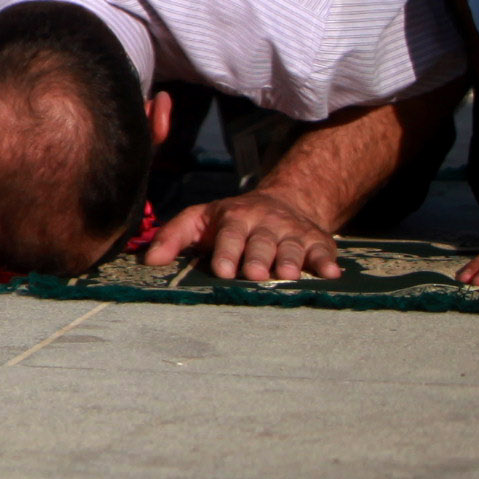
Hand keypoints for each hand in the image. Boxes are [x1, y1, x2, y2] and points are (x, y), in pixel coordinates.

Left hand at [150, 190, 338, 282]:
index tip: (223, 270)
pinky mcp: (319, 242)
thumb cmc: (233, 219)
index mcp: (234, 217)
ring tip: (288, 276)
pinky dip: (327, 263)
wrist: (284, 202)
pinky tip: (331, 274)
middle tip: (255, 274)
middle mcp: (265, 223)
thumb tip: (148, 261)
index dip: (226, 252)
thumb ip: (173, 236)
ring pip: (292, 248)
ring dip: (291, 261)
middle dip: (258, 257)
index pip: (229, 235)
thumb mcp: (200, 219)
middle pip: (261, 242)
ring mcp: (293, 233)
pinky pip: (324, 252)